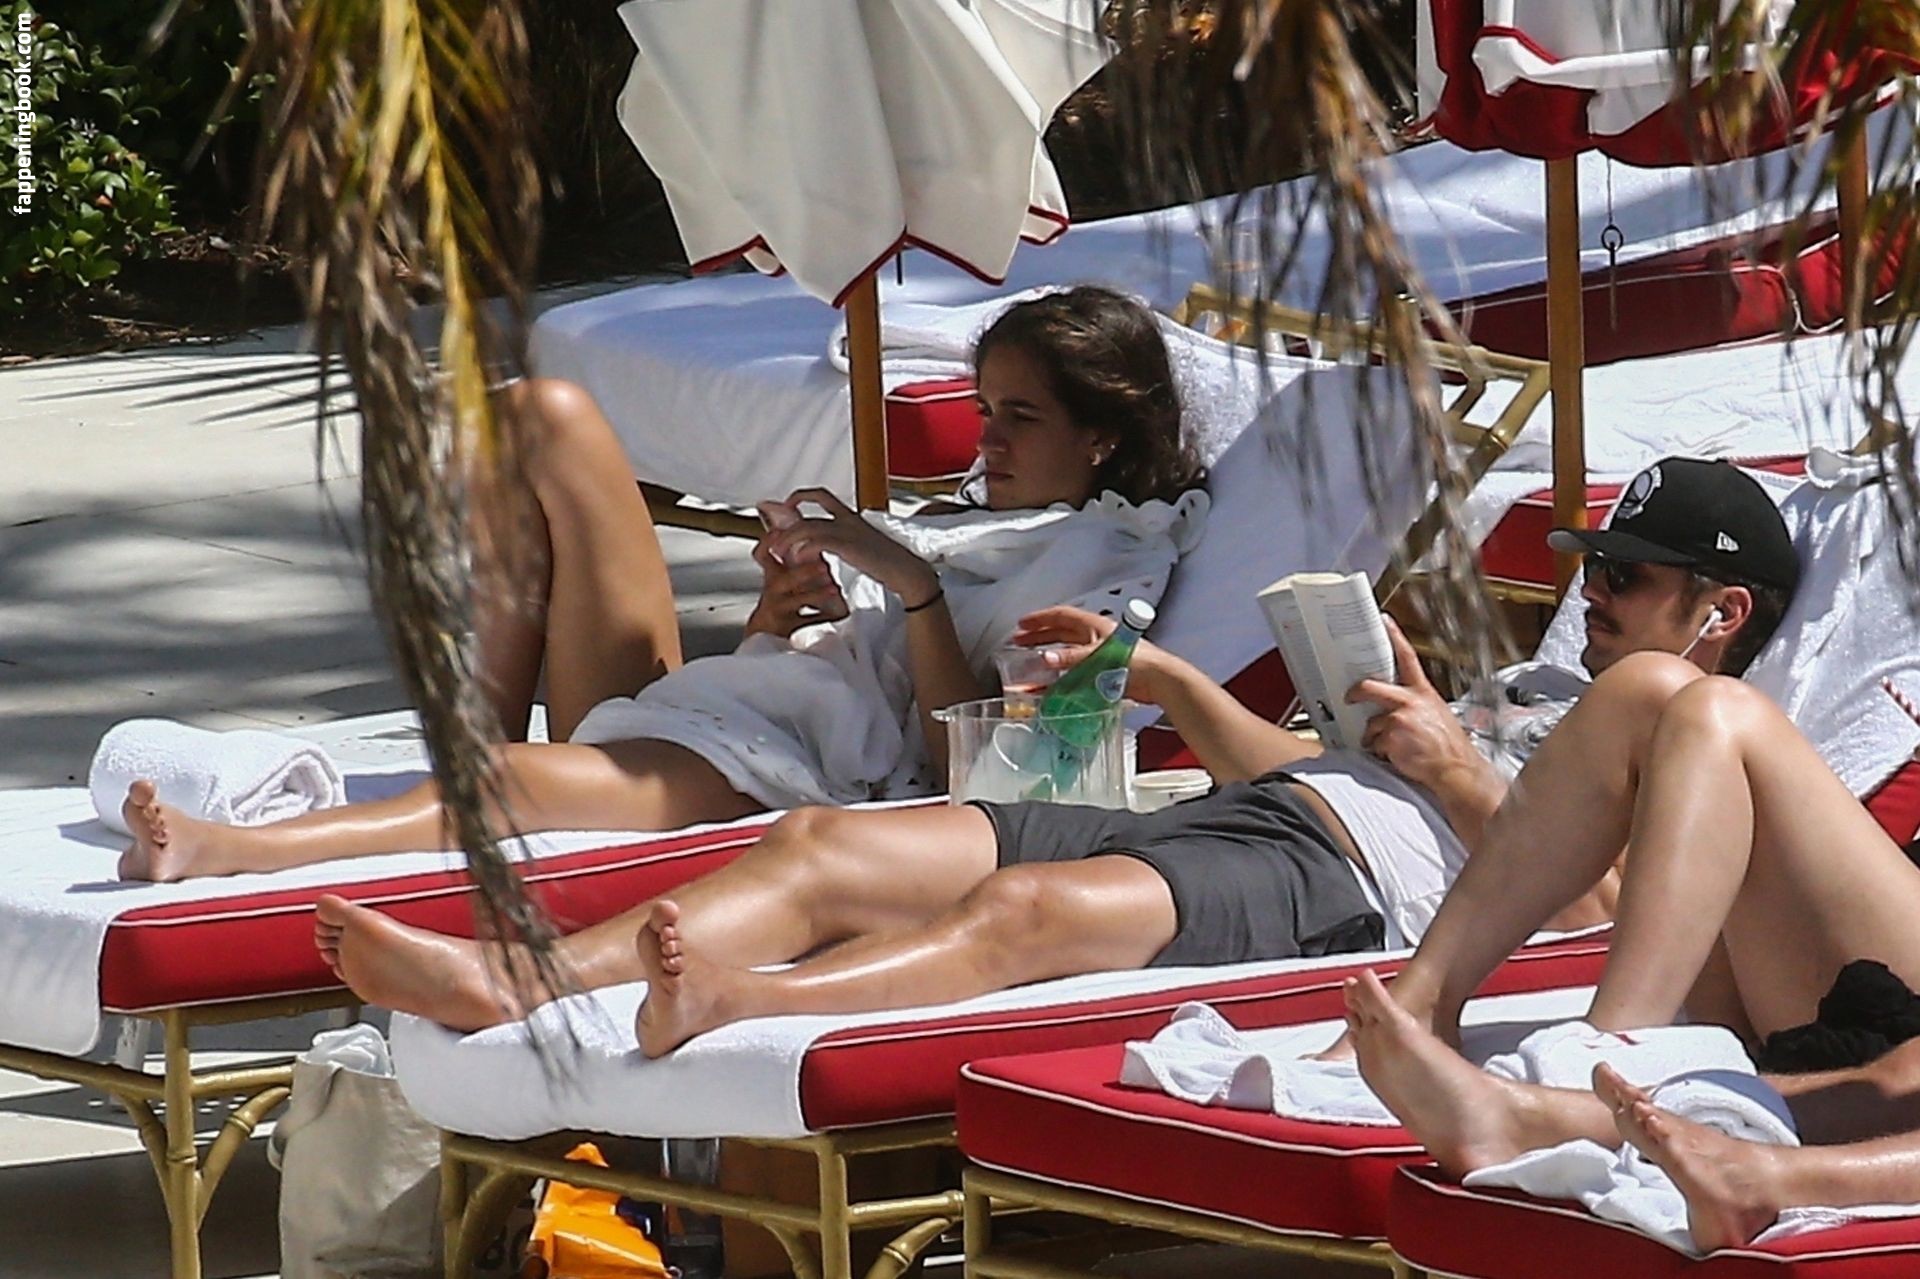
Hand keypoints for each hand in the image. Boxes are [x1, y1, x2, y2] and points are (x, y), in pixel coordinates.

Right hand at [743, 534, 847, 639]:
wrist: (765, 637)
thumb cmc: (780, 606)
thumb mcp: (782, 584)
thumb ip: (793, 566)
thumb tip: (814, 540)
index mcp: (772, 579)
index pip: (763, 557)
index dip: (767, 544)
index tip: (780, 532)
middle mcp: (771, 594)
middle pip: (781, 580)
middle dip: (803, 571)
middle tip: (823, 565)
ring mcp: (777, 611)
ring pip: (795, 601)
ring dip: (815, 593)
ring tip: (834, 589)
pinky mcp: (786, 629)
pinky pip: (808, 623)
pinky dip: (824, 618)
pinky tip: (838, 615)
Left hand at [763, 488, 939, 607]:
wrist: (906, 570)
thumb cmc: (888, 563)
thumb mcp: (864, 546)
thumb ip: (845, 541)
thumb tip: (830, 547)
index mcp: (851, 517)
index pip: (822, 496)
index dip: (801, 496)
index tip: (787, 505)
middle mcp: (847, 519)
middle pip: (808, 511)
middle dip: (786, 524)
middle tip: (774, 538)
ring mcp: (847, 531)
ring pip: (808, 526)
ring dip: (789, 539)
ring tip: (779, 551)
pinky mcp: (848, 545)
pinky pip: (818, 541)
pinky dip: (804, 549)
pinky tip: (797, 559)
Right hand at [1012, 604, 1172, 704]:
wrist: (1159, 680)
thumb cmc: (1136, 662)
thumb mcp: (1098, 656)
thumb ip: (1071, 658)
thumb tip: (1045, 657)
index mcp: (1094, 626)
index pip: (1061, 616)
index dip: (1040, 619)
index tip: (1022, 624)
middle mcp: (1095, 637)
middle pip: (1061, 632)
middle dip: (1039, 635)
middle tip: (1019, 641)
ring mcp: (1099, 654)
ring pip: (1067, 650)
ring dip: (1048, 654)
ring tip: (1030, 661)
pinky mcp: (1103, 671)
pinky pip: (1075, 669)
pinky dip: (1060, 674)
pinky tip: (1050, 682)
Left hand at [1346, 617, 1479, 791]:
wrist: (1456, 769)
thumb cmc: (1448, 745)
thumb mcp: (1436, 713)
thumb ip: (1416, 704)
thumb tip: (1396, 704)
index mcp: (1423, 693)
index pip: (1407, 657)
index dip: (1395, 637)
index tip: (1384, 621)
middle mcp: (1411, 702)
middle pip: (1371, 687)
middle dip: (1356, 692)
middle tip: (1349, 697)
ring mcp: (1399, 719)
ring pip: (1372, 724)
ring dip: (1376, 738)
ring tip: (1395, 746)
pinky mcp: (1391, 738)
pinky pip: (1374, 744)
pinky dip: (1381, 752)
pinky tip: (1398, 756)